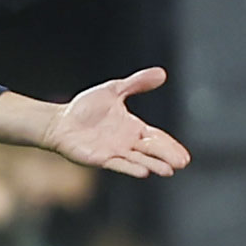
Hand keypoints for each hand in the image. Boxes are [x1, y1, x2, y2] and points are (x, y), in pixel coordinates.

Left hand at [40, 67, 190, 178]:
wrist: (60, 121)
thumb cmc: (85, 108)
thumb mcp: (114, 90)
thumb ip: (136, 83)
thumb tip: (162, 73)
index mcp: (133, 128)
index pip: (157, 138)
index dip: (170, 146)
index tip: (184, 156)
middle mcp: (127, 142)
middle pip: (151, 151)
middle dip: (166, 156)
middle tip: (181, 163)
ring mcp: (115, 152)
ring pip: (138, 160)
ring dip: (153, 165)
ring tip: (167, 170)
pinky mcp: (101, 159)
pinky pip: (119, 165)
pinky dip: (131, 168)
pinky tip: (144, 172)